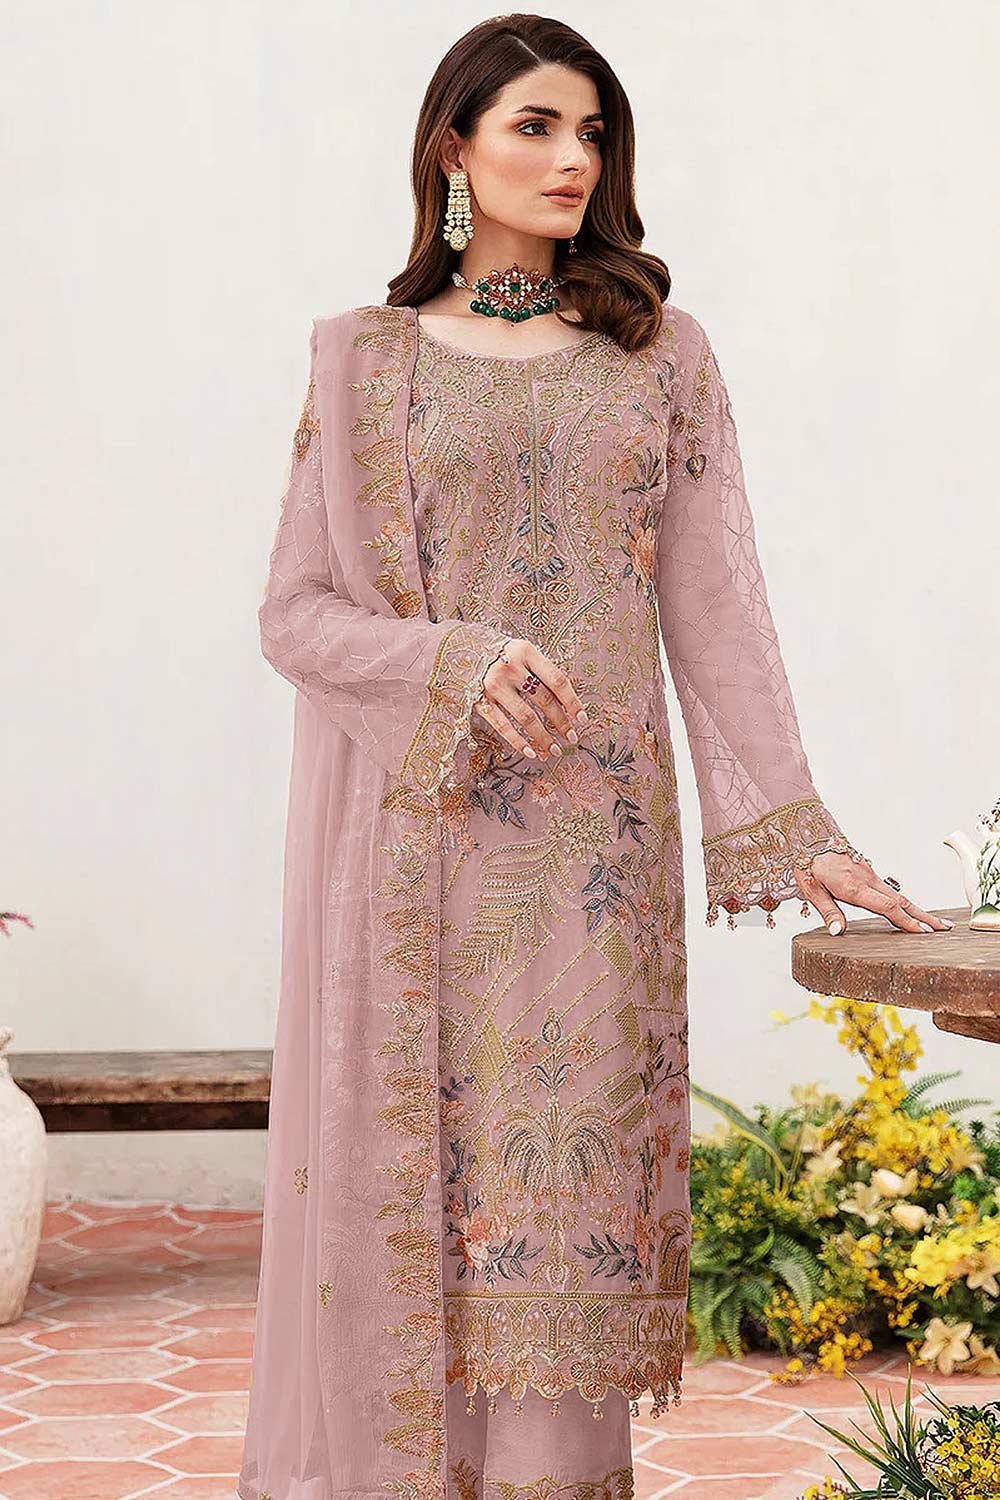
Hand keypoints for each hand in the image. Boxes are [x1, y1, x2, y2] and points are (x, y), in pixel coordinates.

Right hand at [473, 636, 588, 760]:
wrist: (458, 648)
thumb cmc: (499, 653)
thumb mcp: (522, 652)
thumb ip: (541, 670)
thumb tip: (567, 703)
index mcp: (526, 652)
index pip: (557, 680)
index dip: (572, 701)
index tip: (582, 719)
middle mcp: (510, 668)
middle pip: (543, 700)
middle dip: (560, 722)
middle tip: (571, 738)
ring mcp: (493, 685)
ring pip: (525, 717)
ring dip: (542, 737)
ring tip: (554, 750)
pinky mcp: (479, 700)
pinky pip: (502, 726)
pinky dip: (518, 741)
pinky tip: (531, 752)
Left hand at [795, 851, 954, 935]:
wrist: (807, 835)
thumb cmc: (807, 864)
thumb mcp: (811, 889)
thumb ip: (827, 911)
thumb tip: (838, 933)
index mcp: (854, 887)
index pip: (887, 907)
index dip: (906, 921)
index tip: (924, 933)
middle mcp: (867, 880)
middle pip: (902, 901)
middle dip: (924, 916)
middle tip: (945, 928)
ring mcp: (869, 875)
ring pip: (898, 895)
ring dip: (918, 910)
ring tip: (936, 923)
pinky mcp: (867, 872)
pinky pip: (890, 890)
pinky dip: (904, 902)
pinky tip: (910, 910)